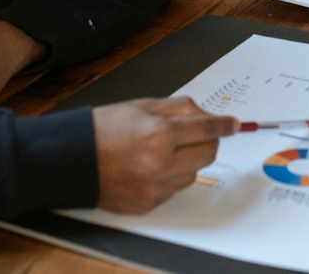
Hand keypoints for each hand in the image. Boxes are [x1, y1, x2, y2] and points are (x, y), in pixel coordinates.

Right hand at [93, 97, 238, 213]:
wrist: (74, 157)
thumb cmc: (106, 127)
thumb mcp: (144, 106)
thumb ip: (181, 108)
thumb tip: (209, 115)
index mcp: (160, 134)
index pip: (206, 129)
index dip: (224, 125)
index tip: (234, 124)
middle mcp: (160, 163)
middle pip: (208, 154)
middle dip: (208, 141)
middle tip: (197, 133)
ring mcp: (154, 187)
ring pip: (193, 173)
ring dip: (189, 160)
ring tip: (165, 149)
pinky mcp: (147, 204)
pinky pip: (174, 189)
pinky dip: (171, 176)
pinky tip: (152, 165)